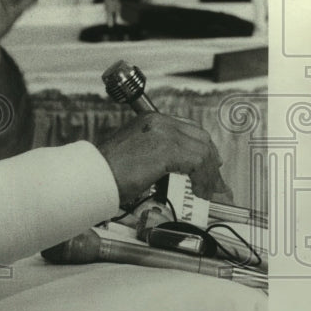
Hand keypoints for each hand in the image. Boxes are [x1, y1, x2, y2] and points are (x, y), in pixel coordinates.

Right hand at [96, 112, 230, 203]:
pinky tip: (200, 191)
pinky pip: (198, 163)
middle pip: (201, 138)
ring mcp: (164, 133)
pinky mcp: (167, 149)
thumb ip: (158, 151)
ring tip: (206, 192)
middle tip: (214, 182)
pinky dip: (204, 179)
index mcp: (151, 119)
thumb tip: (181, 165)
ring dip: (209, 175)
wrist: (95, 175)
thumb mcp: (136, 151)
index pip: (189, 129)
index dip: (203, 148)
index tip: (209, 166)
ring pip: (203, 151)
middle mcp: (159, 121)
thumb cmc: (109, 169)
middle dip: (211, 162)